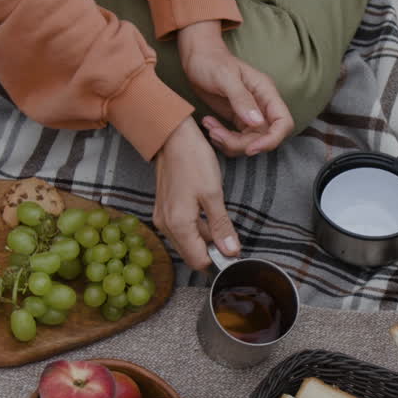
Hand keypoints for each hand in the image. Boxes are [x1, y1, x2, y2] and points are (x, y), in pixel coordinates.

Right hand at [154, 118, 240, 269]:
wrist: (172, 137)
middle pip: (191, 254)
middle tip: (232, 238)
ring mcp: (163, 218)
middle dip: (212, 251)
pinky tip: (209, 213)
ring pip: (187, 241)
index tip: (234, 253)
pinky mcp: (164, 210)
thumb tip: (231, 251)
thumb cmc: (193, 160)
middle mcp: (166, 226)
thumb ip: (222, 226)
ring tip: (222, 222)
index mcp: (178, 225)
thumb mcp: (213, 194)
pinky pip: (182, 229)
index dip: (218, 261)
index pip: (198, 261)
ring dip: (205, 238)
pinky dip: (197, 228)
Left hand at [178, 21, 293, 156]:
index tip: (250, 149)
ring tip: (209, 127)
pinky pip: (236, 140)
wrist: (198, 58)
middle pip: (264, 138)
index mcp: (266, 92)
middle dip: (241, 144)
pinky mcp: (238, 119)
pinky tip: (209, 125)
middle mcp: (262, 105)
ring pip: (249, 142)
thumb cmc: (212, 62)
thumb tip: (256, 122)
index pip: (283, 123)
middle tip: (216, 133)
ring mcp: (251, 114)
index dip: (271, 140)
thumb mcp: (225, 77)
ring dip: (228, 142)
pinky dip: (223, 139)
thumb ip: (241, 99)